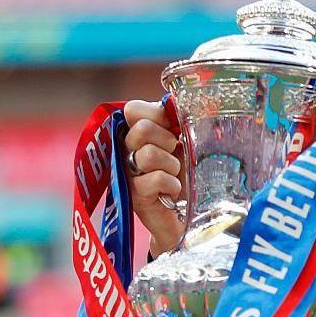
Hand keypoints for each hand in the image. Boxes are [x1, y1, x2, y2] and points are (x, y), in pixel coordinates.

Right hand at [123, 100, 184, 256]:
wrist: (189, 215)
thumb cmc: (188, 175)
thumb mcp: (187, 142)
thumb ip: (179, 121)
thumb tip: (177, 101)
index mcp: (139, 131)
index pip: (133, 109)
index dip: (157, 115)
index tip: (173, 129)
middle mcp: (127, 149)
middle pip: (140, 129)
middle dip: (166, 140)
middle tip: (175, 154)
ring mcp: (128, 173)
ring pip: (147, 154)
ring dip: (171, 165)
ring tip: (175, 174)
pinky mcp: (134, 196)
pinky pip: (154, 179)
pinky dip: (171, 184)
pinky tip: (173, 191)